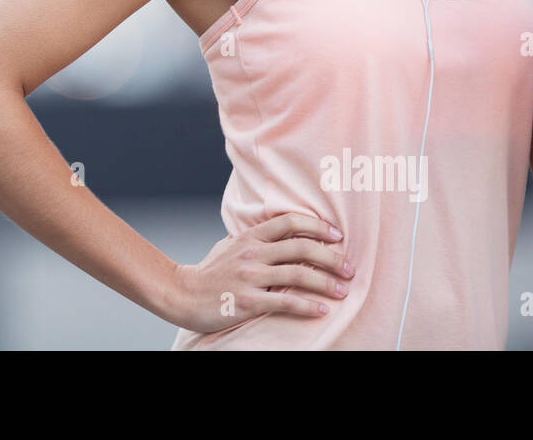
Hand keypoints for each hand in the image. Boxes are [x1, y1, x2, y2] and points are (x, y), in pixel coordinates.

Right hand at [168, 213, 353, 333]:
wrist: (182, 294)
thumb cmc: (209, 272)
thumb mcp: (230, 246)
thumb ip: (254, 240)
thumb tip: (281, 234)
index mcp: (250, 237)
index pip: (291, 222)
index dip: (318, 226)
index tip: (338, 236)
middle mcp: (252, 253)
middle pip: (301, 247)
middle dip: (331, 257)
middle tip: (349, 268)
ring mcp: (250, 276)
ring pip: (298, 273)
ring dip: (326, 282)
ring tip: (343, 290)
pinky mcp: (248, 301)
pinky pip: (284, 301)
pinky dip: (307, 305)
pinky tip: (321, 310)